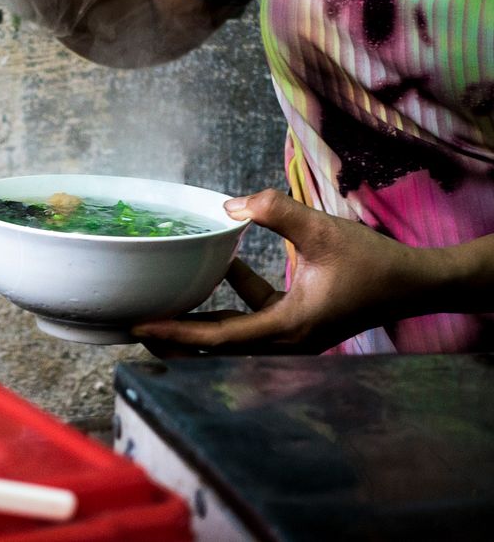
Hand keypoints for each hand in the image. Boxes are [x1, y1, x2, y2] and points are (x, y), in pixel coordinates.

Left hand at [132, 189, 443, 354]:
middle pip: (217, 346)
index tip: (141, 328)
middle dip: (177, 337)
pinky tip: (223, 263)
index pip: (219, 337)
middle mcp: (285, 341)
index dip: (178, 333)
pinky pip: (253, 314)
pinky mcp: (297, 322)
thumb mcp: (322, 230)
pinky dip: (234, 297)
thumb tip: (230, 204)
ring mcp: (291, 335)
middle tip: (135, 324)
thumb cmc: (372, 262)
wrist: (415, 283)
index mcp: (288, 328)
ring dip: (201, 319)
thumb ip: (276, 212)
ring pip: (233, 332)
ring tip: (164, 304)